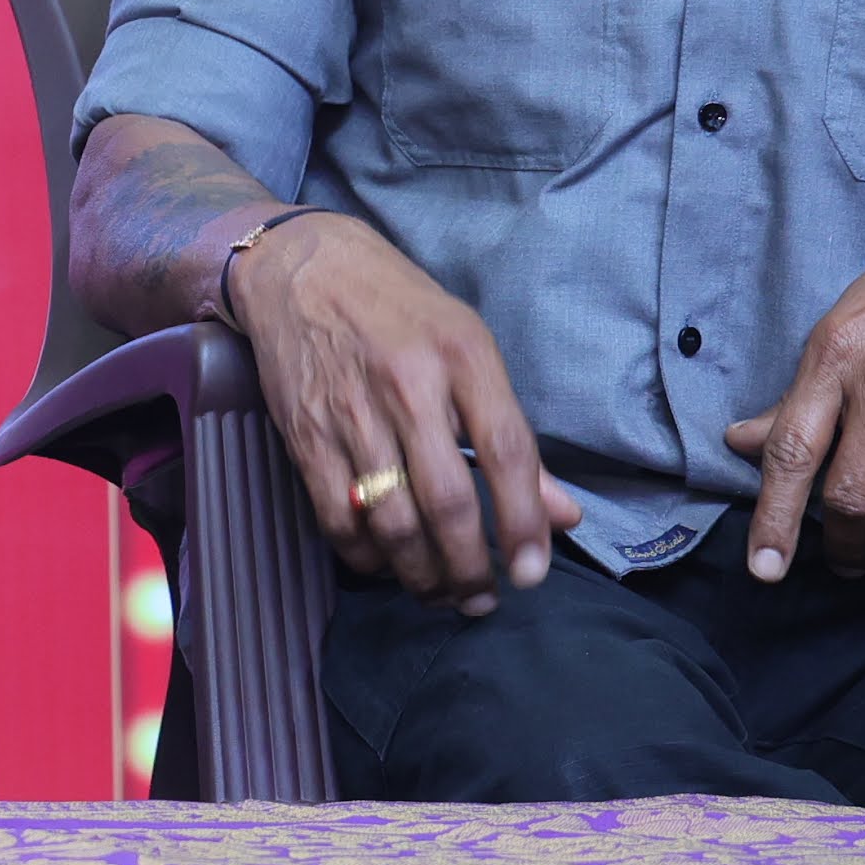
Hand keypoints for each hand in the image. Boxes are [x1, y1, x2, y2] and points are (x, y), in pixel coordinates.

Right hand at [225, 212, 582, 611]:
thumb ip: (511, 435)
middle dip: (470, 567)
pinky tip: (385, 563)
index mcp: (462, 358)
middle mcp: (408, 385)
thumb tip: (563, 514)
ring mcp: (350, 412)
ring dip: (420, 574)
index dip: (524, 525)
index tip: (529, 573)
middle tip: (482, 597)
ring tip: (439, 592)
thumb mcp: (469, 349)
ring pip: (391, 520)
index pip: (507, 455)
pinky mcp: (304, 432)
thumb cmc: (398, 309)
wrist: (301, 267)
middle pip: (447, 502)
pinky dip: (364, 555)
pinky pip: (337, 515)